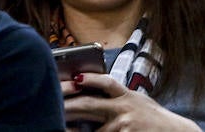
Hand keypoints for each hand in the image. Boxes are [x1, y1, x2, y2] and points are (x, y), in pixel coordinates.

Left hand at [62, 73, 197, 131]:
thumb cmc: (152, 120)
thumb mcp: (138, 103)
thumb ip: (118, 99)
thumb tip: (88, 93)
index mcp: (128, 96)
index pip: (106, 83)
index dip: (90, 79)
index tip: (75, 78)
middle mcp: (124, 108)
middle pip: (89, 104)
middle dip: (67, 105)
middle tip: (51, 105)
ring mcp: (122, 126)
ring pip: (90, 131)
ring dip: (73, 131)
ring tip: (58, 128)